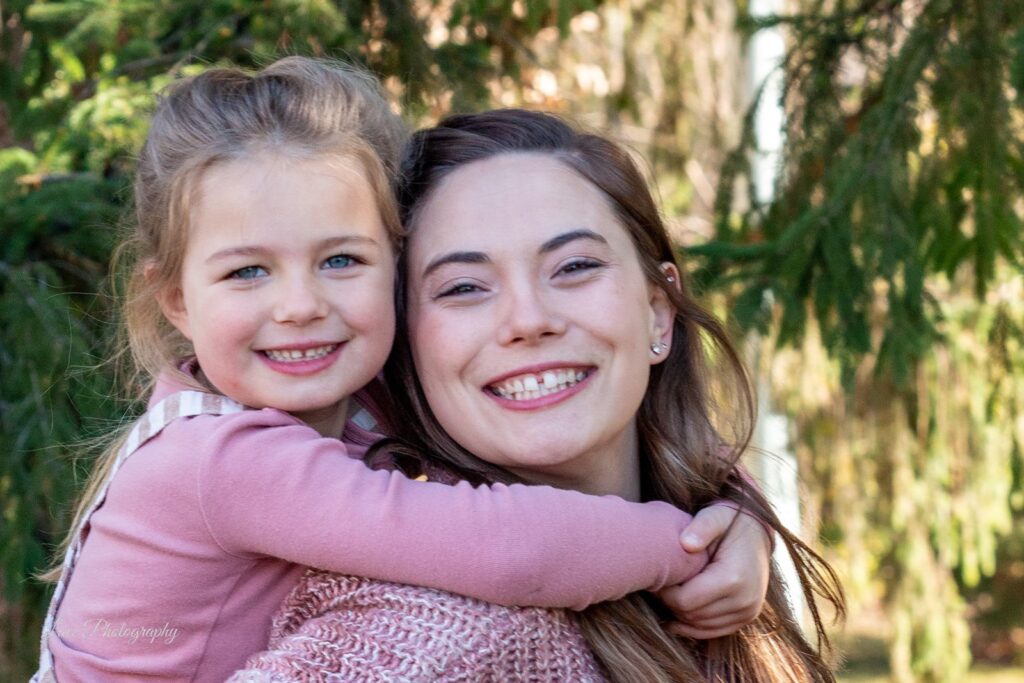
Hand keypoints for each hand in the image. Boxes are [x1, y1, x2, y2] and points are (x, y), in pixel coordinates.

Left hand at [657, 504, 771, 638]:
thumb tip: (686, 544)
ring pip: (701, 626)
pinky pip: (715, 632)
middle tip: (660, 586)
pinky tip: (676, 617)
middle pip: (692, 615)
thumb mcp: (714, 517)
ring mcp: (748, 611)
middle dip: (671, 604)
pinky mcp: (748, 616)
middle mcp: (744, 599)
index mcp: (734, 577)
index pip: (685, 601)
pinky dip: (694, 627)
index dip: (665, 593)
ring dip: (681, 615)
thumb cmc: (729, 522)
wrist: (757, 532)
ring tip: (670, 594)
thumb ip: (701, 527)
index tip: (658, 577)